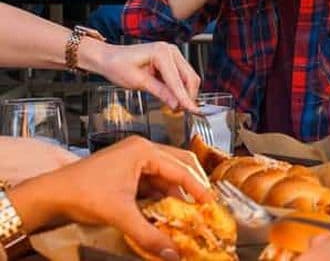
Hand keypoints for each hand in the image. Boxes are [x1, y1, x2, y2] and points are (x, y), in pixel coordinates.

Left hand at [9, 137, 211, 260]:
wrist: (50, 194)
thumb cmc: (85, 196)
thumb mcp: (120, 215)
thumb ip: (149, 234)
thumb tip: (174, 255)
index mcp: (144, 151)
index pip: (180, 169)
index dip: (198, 188)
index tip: (211, 205)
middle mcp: (142, 148)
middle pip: (178, 163)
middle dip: (191, 185)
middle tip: (204, 206)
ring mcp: (133, 156)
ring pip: (165, 172)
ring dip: (175, 191)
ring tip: (186, 211)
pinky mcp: (126, 166)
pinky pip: (152, 178)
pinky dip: (160, 193)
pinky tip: (164, 209)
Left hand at [92, 41, 200, 111]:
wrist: (108, 58)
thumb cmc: (117, 65)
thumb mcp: (138, 82)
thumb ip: (160, 92)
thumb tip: (175, 104)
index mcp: (162, 53)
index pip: (177, 81)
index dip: (185, 98)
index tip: (192, 110)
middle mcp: (170, 51)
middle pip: (190, 77)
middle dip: (188, 95)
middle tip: (182, 111)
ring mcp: (172, 54)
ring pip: (188, 77)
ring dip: (185, 92)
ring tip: (176, 106)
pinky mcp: (171, 60)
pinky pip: (182, 76)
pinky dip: (180, 88)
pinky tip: (173, 97)